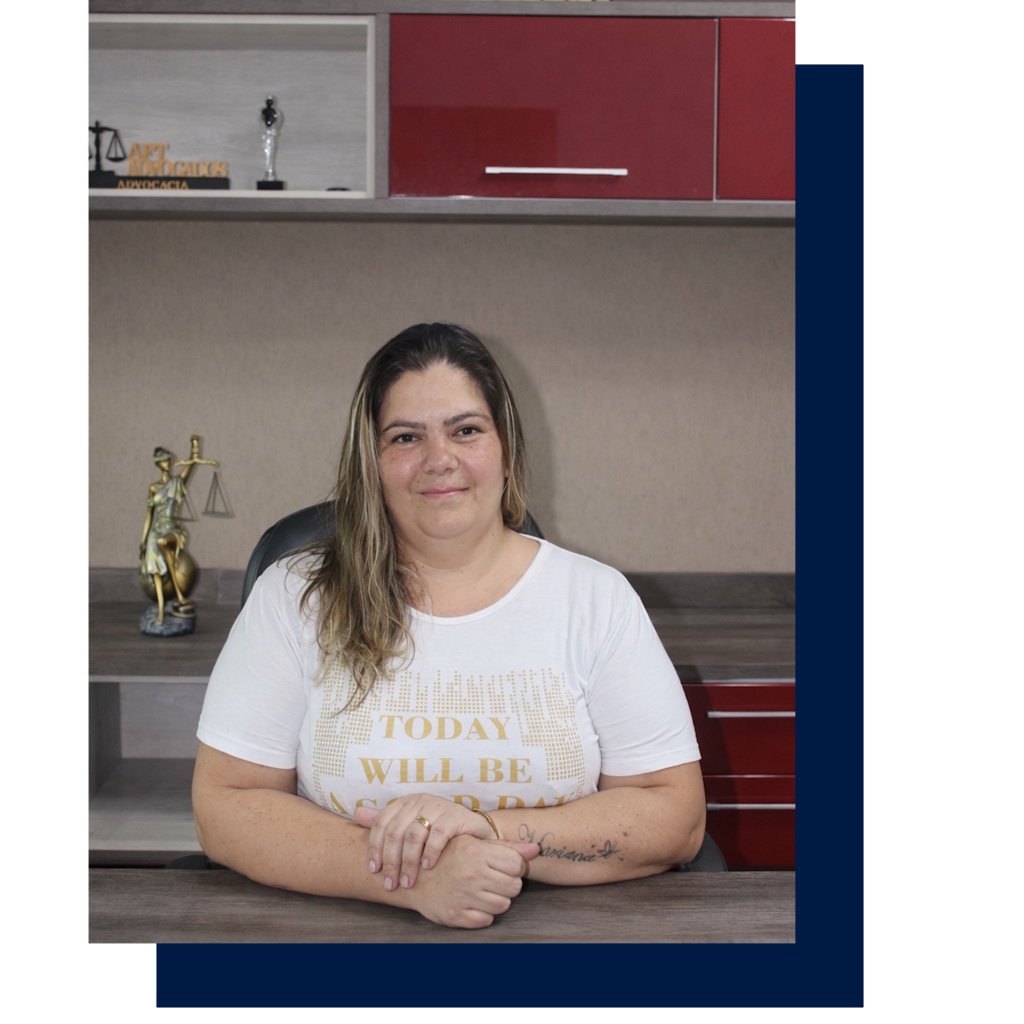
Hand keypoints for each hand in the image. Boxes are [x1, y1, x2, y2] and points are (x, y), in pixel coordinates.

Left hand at [354, 795, 494, 890]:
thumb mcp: (410, 824)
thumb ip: (385, 821)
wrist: (473, 830)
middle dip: (391, 861)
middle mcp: (420, 801)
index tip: (373, 870)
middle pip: (396, 832)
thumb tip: (356, 815)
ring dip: (409, 862)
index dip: (375, 847)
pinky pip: (439, 834)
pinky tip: (428, 867)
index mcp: (405, 802)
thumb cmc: (438, 830)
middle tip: (391, 884)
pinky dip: (431, 852)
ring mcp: (438, 806)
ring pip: (415, 835)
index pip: (382, 823)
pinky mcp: (455, 815)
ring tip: (408, 882)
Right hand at [406, 834, 539, 928]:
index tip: (503, 866)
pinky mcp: (455, 916)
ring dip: (497, 900)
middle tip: (493, 879)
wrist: (412, 877)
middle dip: (508, 884)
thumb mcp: (472, 842)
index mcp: (476, 853)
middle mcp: (471, 875)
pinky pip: (486, 920)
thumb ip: (505, 847)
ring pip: (503, 905)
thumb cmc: (446, 855)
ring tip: (483, 891)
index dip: (514, 866)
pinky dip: (484, 914)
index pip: (516, 864)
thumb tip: (536, 850)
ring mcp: (463, 897)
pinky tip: (473, 903)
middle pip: (514, 887)